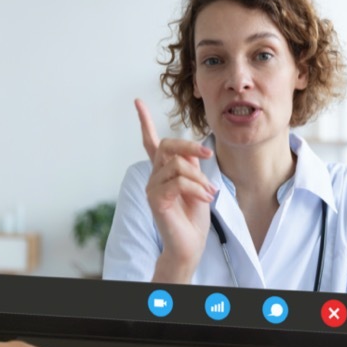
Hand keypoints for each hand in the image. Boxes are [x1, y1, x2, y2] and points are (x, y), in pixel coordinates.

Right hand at [135, 99, 216, 282]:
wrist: (190, 244)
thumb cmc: (194, 216)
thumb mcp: (197, 184)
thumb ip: (191, 165)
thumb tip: (192, 150)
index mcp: (163, 171)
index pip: (150, 142)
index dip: (144, 121)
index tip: (137, 102)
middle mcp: (154, 176)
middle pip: (168, 146)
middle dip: (190, 146)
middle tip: (209, 155)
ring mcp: (152, 187)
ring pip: (176, 165)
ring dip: (199, 177)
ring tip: (209, 192)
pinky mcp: (156, 199)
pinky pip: (177, 182)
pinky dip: (195, 188)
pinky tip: (205, 198)